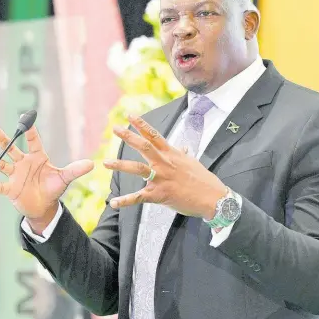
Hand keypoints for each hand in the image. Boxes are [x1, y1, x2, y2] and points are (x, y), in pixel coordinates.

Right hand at [0, 126, 93, 231]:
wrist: (44, 206)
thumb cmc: (53, 188)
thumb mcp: (64, 178)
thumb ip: (75, 170)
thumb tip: (91, 164)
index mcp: (37, 157)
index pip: (33, 141)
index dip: (30, 131)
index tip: (26, 119)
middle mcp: (23, 163)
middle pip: (11, 149)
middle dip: (3, 140)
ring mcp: (15, 175)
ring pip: (2, 165)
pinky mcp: (10, 188)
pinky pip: (1, 186)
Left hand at [103, 115, 227, 219]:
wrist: (213, 198)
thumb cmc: (203, 180)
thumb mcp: (193, 163)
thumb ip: (183, 155)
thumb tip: (183, 148)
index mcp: (172, 154)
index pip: (154, 135)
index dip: (141, 125)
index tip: (130, 116)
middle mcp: (165, 163)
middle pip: (144, 146)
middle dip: (128, 137)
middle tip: (115, 129)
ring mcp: (161, 179)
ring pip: (137, 169)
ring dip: (120, 165)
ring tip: (106, 162)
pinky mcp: (159, 195)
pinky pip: (138, 198)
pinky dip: (125, 201)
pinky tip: (113, 202)